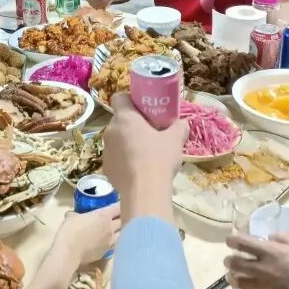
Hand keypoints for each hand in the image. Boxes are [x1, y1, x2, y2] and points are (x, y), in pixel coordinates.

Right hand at [55, 203, 120, 266]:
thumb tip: (73, 215)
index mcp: (103, 215)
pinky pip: (113, 245)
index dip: (120, 205)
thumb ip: (77, 214)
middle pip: (123, 221)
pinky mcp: (106, 253)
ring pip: (121, 234)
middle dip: (122, 217)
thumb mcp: (72, 217)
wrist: (69, 252)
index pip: (119, 207)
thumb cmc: (70, 231)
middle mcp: (110, 228)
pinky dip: (112, 242)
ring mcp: (109, 241)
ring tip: (116, 229)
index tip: (119, 204)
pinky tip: (106, 242)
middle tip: (118, 215)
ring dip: (119, 231)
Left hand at [103, 93, 187, 221]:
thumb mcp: (175, 139)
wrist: (145, 191)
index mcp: (125, 118)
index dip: (131, 100)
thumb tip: (183, 122)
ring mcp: (106, 150)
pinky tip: (138, 169)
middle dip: (132, 124)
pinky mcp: (106, 168)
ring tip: (145, 153)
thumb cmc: (159, 158)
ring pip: (116, 139)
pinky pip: (115, 157)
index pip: (119, 97)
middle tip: (149, 131)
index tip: (144, 108)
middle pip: (119, 120)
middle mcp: (110, 130)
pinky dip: (124, 160)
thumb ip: (179, 126)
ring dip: (127, 142)